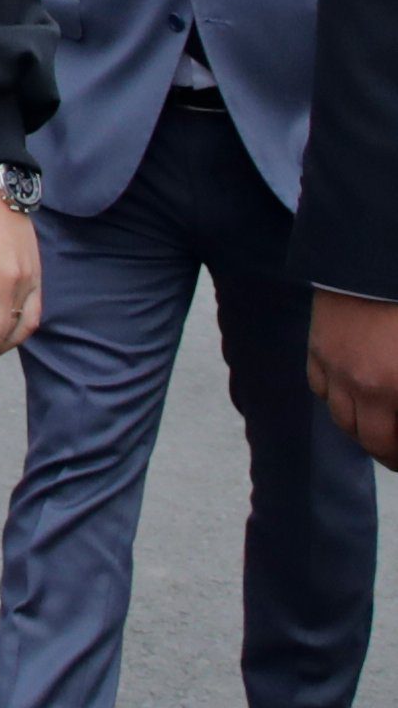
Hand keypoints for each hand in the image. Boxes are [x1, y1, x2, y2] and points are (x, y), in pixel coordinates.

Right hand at [308, 290, 397, 466]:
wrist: (372, 255)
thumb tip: (397, 396)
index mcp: (392, 387)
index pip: (392, 442)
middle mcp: (360, 384)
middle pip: (367, 438)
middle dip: (385, 450)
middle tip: (396, 452)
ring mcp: (334, 365)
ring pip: (340, 417)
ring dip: (361, 428)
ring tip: (378, 426)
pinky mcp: (317, 347)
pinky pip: (320, 387)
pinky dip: (335, 398)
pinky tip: (351, 393)